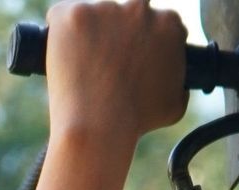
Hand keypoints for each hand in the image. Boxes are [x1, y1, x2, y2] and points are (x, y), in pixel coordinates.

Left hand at [45, 1, 188, 148]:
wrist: (100, 128)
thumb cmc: (137, 122)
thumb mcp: (175, 103)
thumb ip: (179, 80)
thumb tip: (180, 82)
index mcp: (167, 23)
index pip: (150, 20)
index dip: (134, 39)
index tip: (123, 58)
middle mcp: (140, 7)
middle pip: (120, 14)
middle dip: (111, 33)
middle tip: (99, 65)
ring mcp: (106, 8)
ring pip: (91, 16)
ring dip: (85, 36)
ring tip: (80, 70)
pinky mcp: (74, 15)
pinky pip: (61, 16)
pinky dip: (57, 34)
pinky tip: (60, 57)